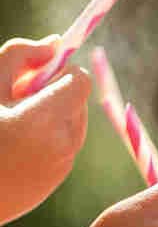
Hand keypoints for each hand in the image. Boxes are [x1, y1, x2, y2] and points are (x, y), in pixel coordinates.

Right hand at [0, 37, 90, 223]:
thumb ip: (20, 55)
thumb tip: (54, 43)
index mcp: (46, 118)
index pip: (80, 80)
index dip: (58, 71)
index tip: (31, 76)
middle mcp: (62, 145)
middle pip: (76, 101)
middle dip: (51, 93)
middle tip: (12, 99)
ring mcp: (60, 168)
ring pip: (70, 124)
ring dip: (48, 116)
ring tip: (9, 124)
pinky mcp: (52, 183)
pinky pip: (60, 147)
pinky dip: (44, 139)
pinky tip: (10, 146)